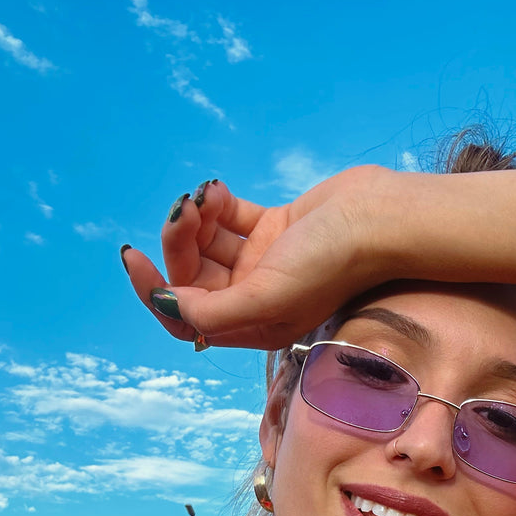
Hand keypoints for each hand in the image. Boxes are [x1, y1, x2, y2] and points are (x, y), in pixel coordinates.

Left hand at [123, 166, 405, 350]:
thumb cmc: (332, 263)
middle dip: (179, 242)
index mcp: (253, 325)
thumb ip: (214, 311)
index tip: (135, 259)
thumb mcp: (269, 299)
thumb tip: (165, 303)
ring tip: (206, 196)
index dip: (154, 293)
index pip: (185, 319)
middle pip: (191, 276)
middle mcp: (255, 298)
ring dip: (195, 218)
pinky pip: (228, 219)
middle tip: (185, 211)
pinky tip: (220, 191)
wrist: (379, 219)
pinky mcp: (272, 229)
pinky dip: (217, 204)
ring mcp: (264, 263)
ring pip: (206, 245)